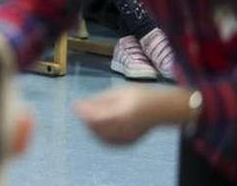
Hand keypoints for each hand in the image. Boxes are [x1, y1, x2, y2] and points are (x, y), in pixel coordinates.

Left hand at [73, 86, 191, 145]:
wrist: (162, 108)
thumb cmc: (139, 96)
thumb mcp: (118, 92)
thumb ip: (99, 100)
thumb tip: (80, 105)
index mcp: (121, 114)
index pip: (95, 118)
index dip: (82, 112)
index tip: (74, 105)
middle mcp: (124, 129)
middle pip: (96, 130)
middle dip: (86, 120)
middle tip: (83, 110)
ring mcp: (127, 138)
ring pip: (101, 138)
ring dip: (92, 128)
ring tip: (92, 117)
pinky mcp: (129, 143)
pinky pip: (110, 143)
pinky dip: (101, 136)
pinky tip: (101, 127)